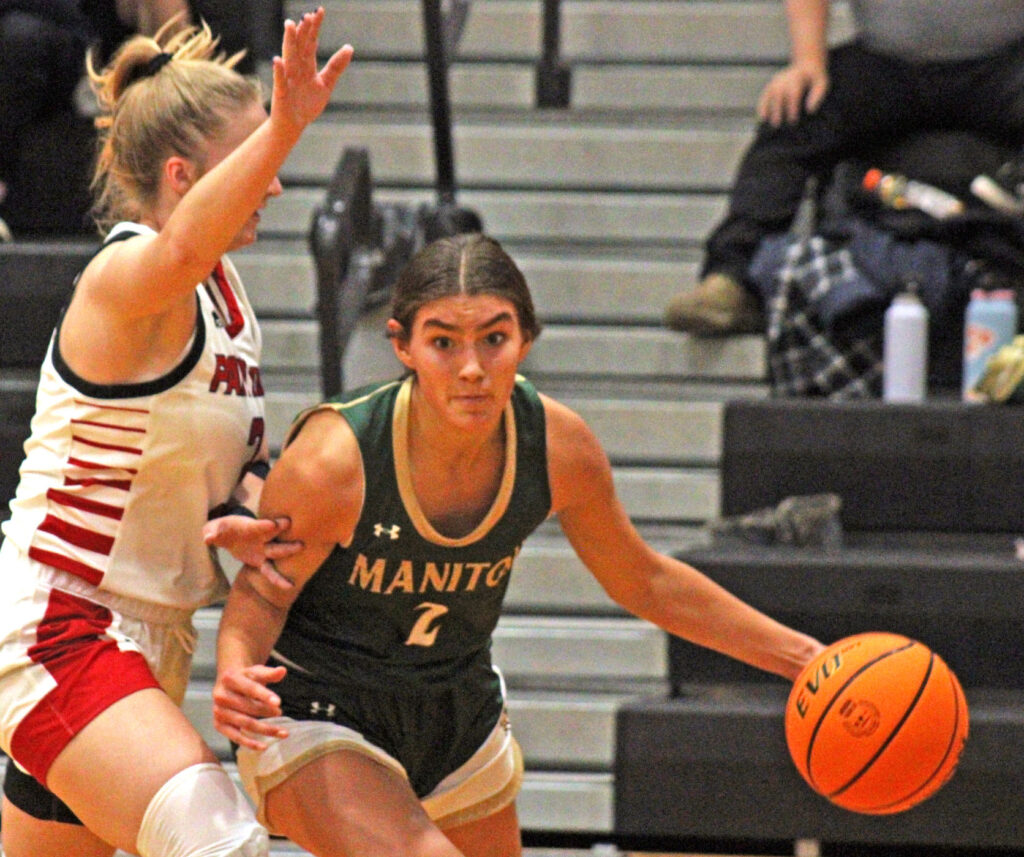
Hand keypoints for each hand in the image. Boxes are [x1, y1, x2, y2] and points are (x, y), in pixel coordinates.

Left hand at [202, 515, 301, 588]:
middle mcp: (261, 538)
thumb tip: (207, 538)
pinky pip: (270, 571)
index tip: (278, 524)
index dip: (269, 526)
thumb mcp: (215, 529)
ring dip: (288, 550)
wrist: (229, 534)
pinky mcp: (261, 561)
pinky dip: (278, 579)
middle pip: (274, 539)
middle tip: (298, 541)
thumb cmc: (224, 529)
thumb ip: (212, 533)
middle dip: (284, 541)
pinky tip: (290, 586)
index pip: (261, 527)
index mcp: (251, 529)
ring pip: (277, 552)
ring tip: (301, 548)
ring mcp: (263, 550)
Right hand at [213, 664, 288, 749]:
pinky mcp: (219, 725)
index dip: (264, 695)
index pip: (250, 688)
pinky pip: (235, 737)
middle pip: (248, 707)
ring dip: (265, 729)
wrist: (226, 683)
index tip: (279, 703)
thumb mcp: (256, 672)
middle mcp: (221, 696)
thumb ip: (269, 673)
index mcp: (230, 679)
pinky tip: (264, 746)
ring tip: (282, 732)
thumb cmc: (245, 678)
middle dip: (267, 712)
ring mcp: (219, 712)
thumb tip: (282, 670)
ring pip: (245, 723)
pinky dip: (249, 743)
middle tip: (280, 713)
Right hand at [272, 7, 353, 134]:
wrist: (294, 125)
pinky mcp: (281, 93)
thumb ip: (336, 66)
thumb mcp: (326, 84)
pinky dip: (279, 71)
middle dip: (303, 31)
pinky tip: (278, 60)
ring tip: (290, 25)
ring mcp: (288, 80)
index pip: (311, 43)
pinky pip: (279, 80)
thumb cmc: (307, 104)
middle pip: (300, 46)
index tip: (320, 11)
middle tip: (307, 16)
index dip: (315, 28)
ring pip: (289, 58)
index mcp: (307, 66)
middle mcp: (296, 69)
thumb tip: (349, 47)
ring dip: (289, 42)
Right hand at [757, 62, 828, 126]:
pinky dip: (761, 106)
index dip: (792, 107)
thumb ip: (818, 95)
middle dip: (777, 110)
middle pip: (778, 95)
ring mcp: (776, 81)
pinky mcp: (771, 85)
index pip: (793, 94)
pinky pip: (764, 95)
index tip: (793, 120)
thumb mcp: (822, 82)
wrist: (806, 63)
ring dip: (766, 108)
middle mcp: (784, 79)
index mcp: (797, 78)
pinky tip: (761, 118)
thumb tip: (809, 110)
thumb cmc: (815, 77)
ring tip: (765, 122)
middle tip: (777, 125)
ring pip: (769, 95)